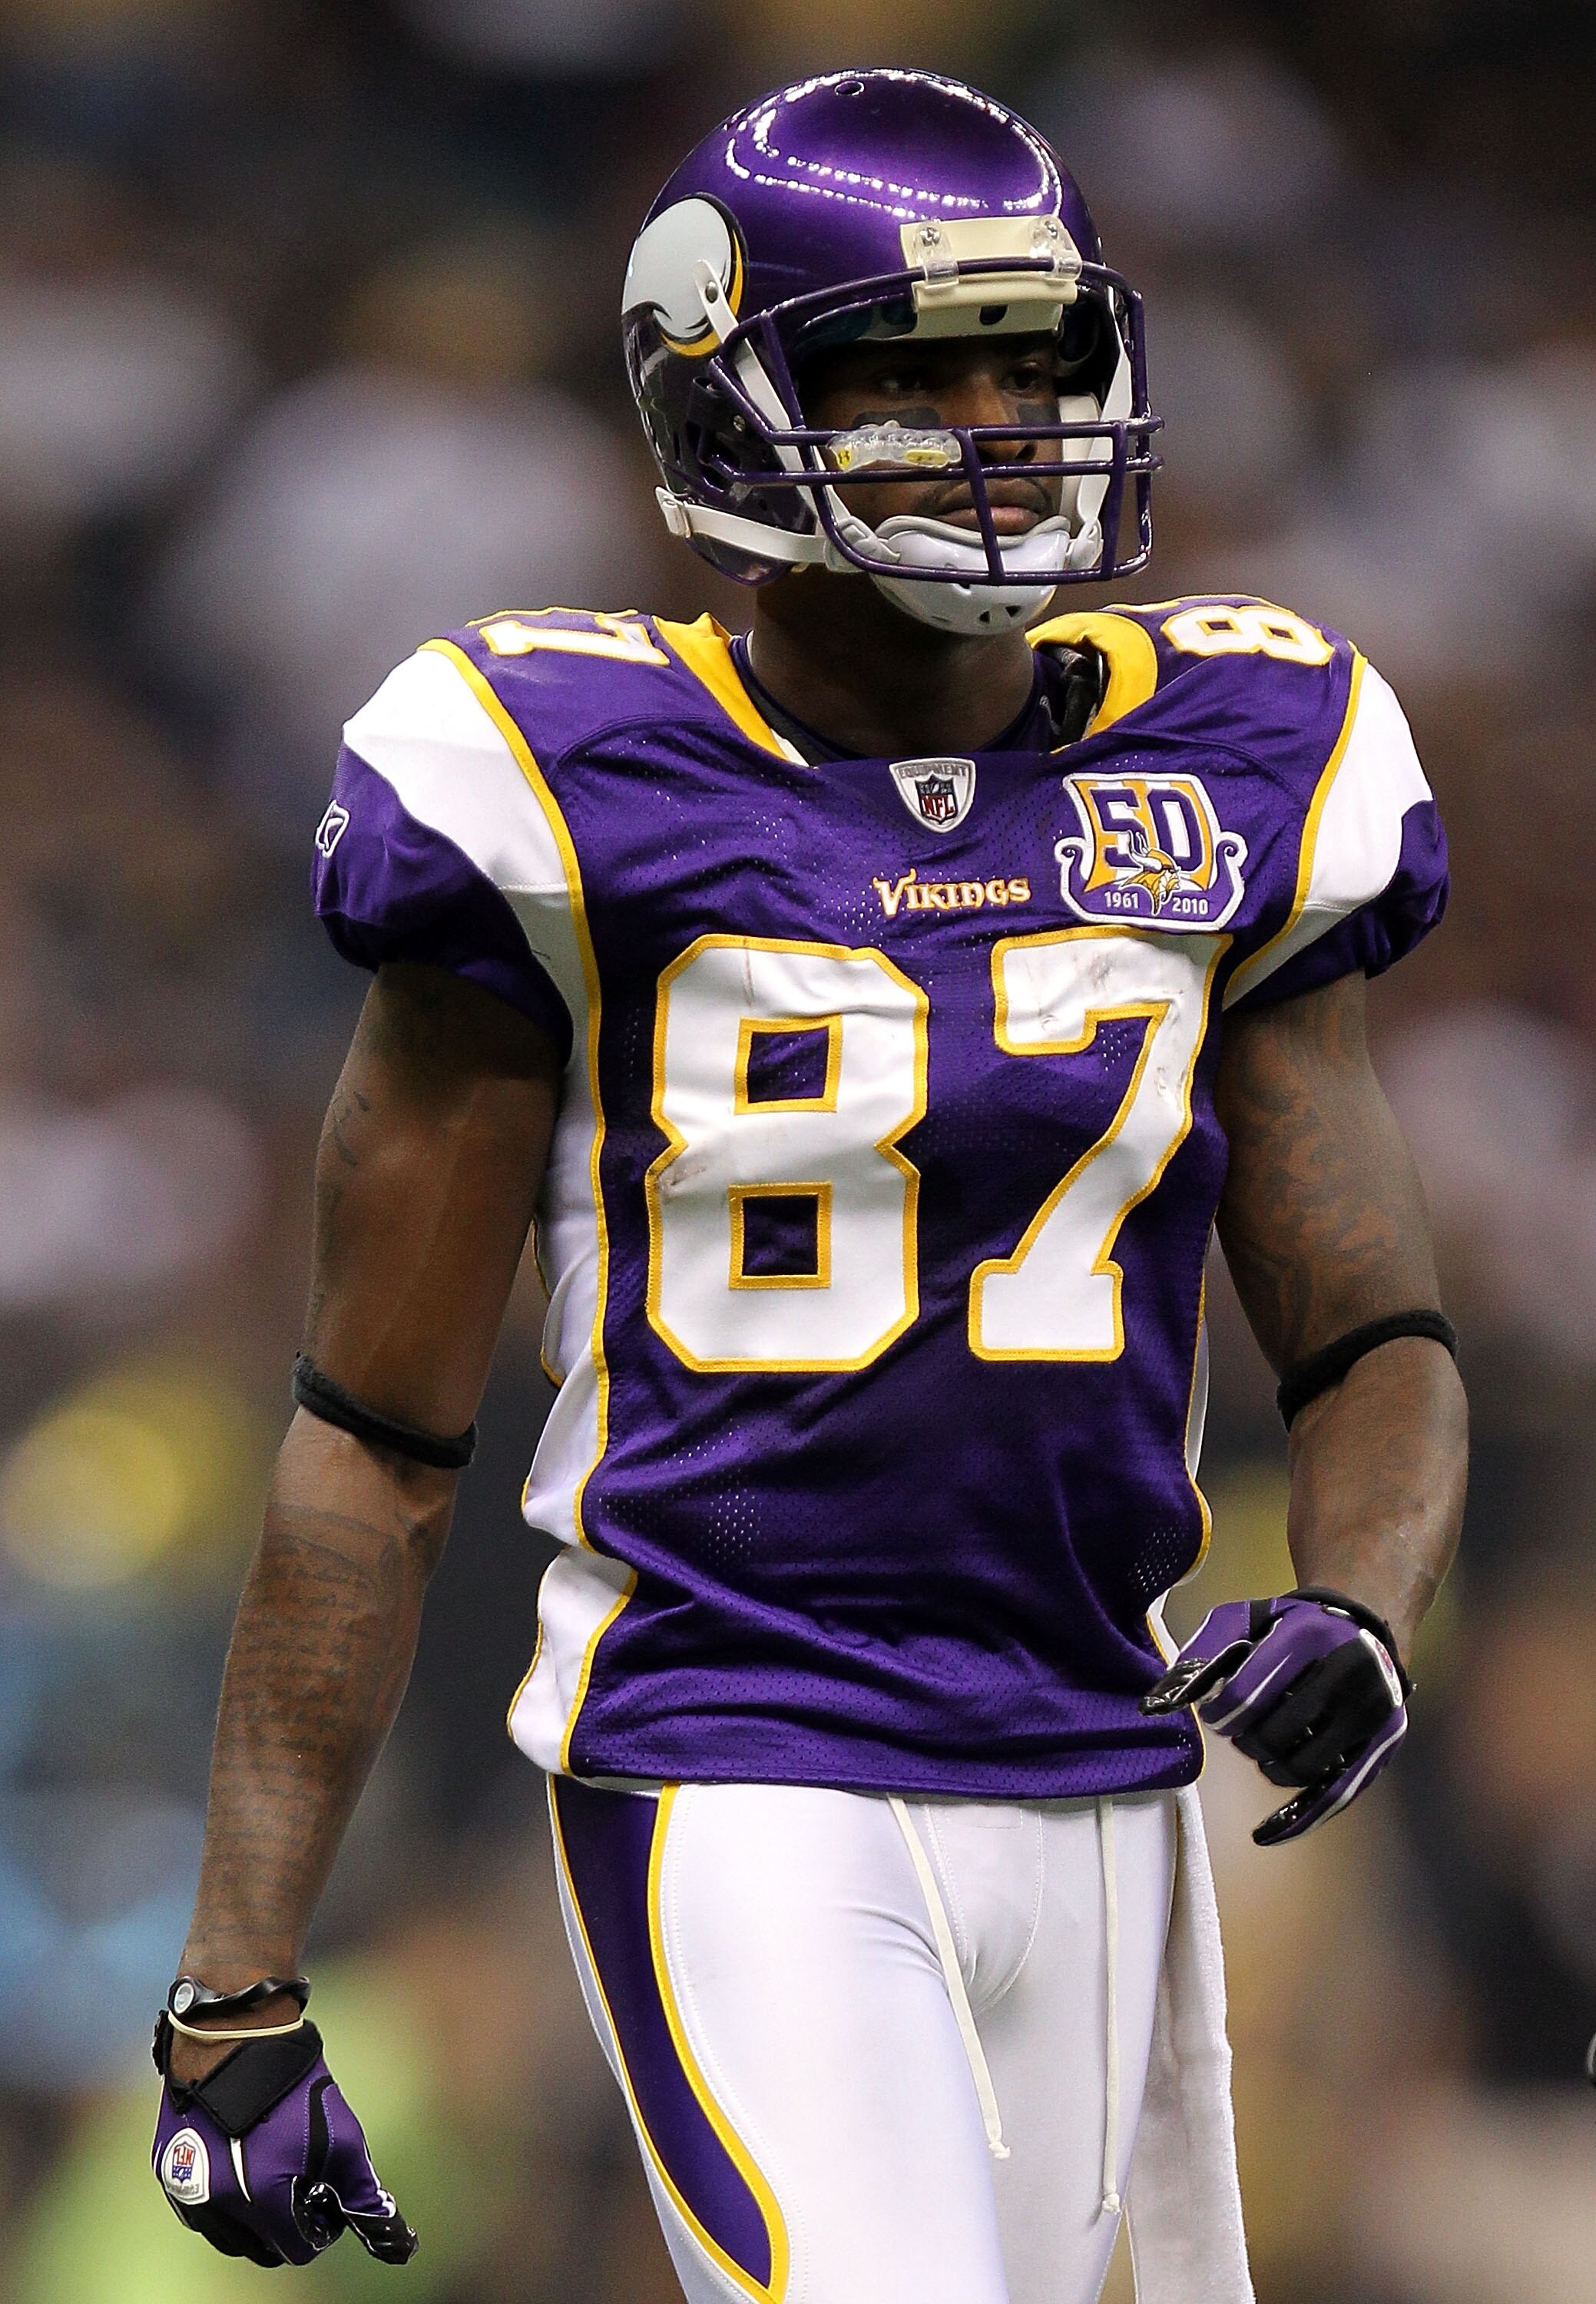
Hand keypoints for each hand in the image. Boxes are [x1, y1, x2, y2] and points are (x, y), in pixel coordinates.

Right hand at [152, 2019, 416, 2266]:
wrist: (233, 2034)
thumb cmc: (292, 2084)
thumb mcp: (342, 2135)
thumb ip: (362, 2189)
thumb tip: (390, 2232)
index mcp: (263, 2201)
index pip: (296, 2250)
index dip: (319, 2230)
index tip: (324, 2204)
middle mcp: (220, 2205)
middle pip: (260, 2248)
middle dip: (286, 2228)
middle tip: (301, 2194)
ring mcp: (187, 2189)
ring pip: (226, 2236)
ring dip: (253, 2221)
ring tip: (273, 2183)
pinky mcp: (166, 2169)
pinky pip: (198, 2210)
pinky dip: (222, 2204)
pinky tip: (242, 2171)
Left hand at [1140, 1587, 1409, 1845]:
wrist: (1363, 1629)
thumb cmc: (1292, 1627)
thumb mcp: (1247, 1619)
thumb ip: (1204, 1653)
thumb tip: (1156, 1705)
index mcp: (1307, 1637)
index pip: (1245, 1695)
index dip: (1219, 1712)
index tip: (1216, 1713)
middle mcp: (1347, 1674)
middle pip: (1271, 1735)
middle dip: (1245, 1738)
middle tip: (1242, 1728)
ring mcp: (1370, 1714)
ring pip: (1299, 1766)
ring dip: (1268, 1764)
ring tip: (1264, 1744)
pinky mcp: (1381, 1746)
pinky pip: (1335, 1796)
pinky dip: (1298, 1820)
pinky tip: (1265, 1834)